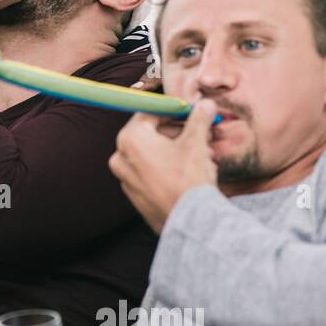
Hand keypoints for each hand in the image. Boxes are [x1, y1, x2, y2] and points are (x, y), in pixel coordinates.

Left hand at [109, 99, 219, 233]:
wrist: (188, 221)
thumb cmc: (188, 178)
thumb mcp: (196, 143)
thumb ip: (198, 119)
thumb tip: (205, 104)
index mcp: (130, 139)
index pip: (151, 112)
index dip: (174, 111)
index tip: (191, 112)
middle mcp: (120, 157)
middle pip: (151, 133)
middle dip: (179, 132)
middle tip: (202, 133)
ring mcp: (124, 177)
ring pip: (153, 153)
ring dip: (177, 149)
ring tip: (203, 154)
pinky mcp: (134, 193)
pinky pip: (151, 171)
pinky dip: (168, 166)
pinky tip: (191, 171)